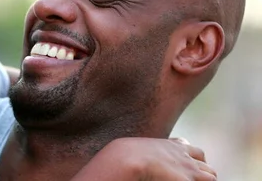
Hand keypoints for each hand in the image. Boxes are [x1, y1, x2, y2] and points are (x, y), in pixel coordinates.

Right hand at [73, 137, 216, 180]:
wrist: (124, 159)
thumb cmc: (118, 158)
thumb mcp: (126, 151)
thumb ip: (131, 154)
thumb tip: (113, 158)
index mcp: (169, 146)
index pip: (191, 150)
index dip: (190, 160)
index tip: (183, 168)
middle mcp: (182, 154)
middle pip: (204, 163)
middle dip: (201, 173)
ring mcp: (188, 167)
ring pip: (210, 176)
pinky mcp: (189, 179)